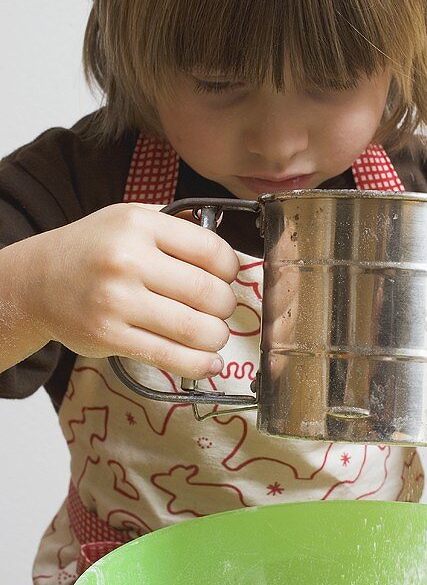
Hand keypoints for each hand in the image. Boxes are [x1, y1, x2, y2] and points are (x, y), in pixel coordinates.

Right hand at [32, 203, 239, 378]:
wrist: (38, 281)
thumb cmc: (94, 251)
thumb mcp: (129, 219)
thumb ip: (176, 227)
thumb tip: (228, 253)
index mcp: (139, 225)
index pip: (211, 250)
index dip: (231, 269)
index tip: (227, 278)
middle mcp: (127, 260)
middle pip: (208, 293)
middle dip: (225, 307)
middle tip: (219, 310)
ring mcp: (116, 301)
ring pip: (195, 329)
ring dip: (216, 338)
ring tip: (212, 335)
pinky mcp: (109, 336)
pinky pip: (170, 357)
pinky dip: (199, 365)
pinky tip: (208, 363)